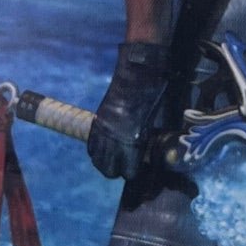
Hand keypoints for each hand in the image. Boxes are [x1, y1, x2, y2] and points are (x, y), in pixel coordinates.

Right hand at [87, 41, 169, 180]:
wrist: (136, 74)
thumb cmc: (152, 95)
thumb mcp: (153, 121)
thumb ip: (146, 140)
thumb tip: (144, 154)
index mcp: (133, 141)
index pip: (128, 172)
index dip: (133, 171)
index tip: (137, 167)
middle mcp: (115, 140)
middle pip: (109, 170)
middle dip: (117, 170)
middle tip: (124, 165)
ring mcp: (103, 131)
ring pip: (97, 160)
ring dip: (104, 162)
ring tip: (112, 158)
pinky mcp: (97, 122)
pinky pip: (91, 145)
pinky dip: (96, 150)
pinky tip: (103, 148)